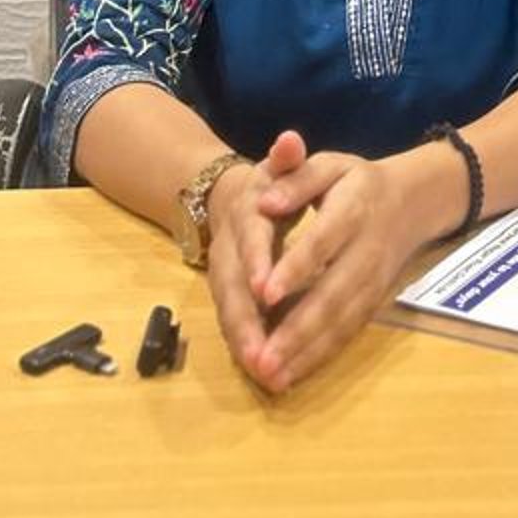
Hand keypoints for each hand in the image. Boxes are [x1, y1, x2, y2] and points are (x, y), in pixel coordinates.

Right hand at [201, 137, 295, 381]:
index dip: (257, 263)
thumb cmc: (268, 185)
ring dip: (248, 346)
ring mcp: (227, 282)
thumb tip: (290, 140)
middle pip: (232, 292)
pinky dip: (252, 352)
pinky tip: (272, 378)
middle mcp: (229, 254)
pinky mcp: (233, 303)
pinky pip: (240, 329)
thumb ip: (287, 159)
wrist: (232, 201)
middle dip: (246, 324)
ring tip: (267, 374)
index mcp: (244, 219)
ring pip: (232, 316)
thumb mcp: (279, 167)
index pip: (249, 241)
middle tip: (262, 355)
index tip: (267, 288)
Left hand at [236, 132, 434, 392]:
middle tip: (261, 358)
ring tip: (271, 377)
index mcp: (353, 208)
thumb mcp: (330, 164)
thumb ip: (297, 178)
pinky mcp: (374, 302)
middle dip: (297, 329)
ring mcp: (374, 281)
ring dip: (306, 352)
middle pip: (333, 293)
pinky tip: (292, 375)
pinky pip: (349, 332)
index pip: (322, 240)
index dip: (296, 267)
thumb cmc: (357, 180)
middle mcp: (367, 250)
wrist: (412, 201)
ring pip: (341, 321)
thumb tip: (264, 201)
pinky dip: (321, 357)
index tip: (263, 293)